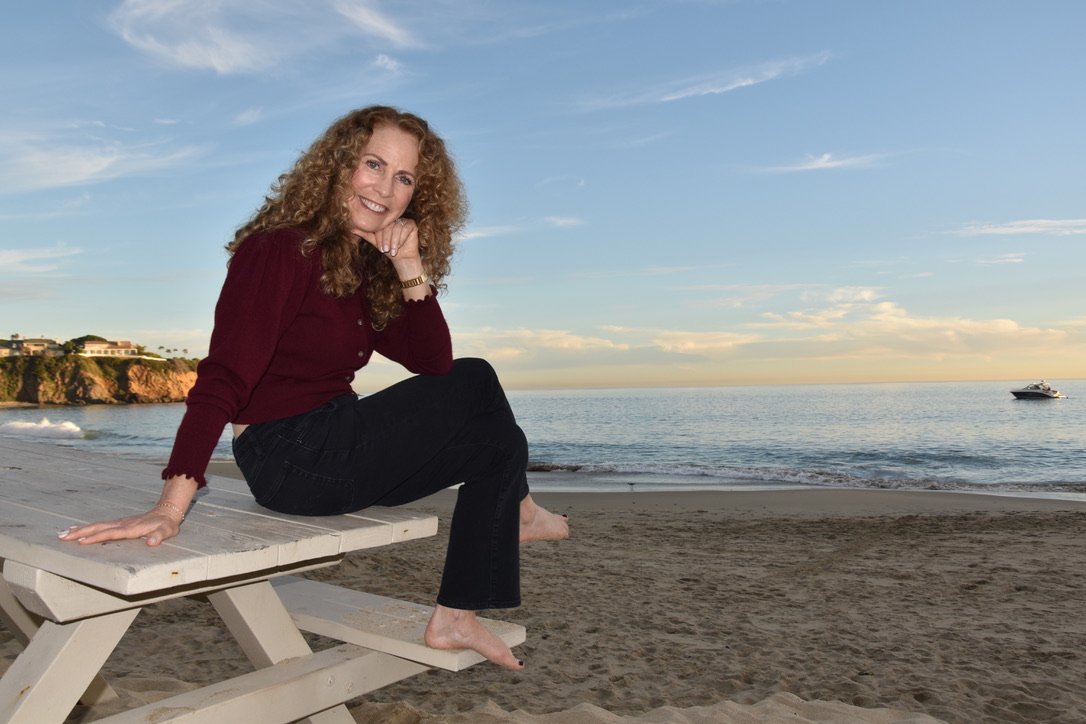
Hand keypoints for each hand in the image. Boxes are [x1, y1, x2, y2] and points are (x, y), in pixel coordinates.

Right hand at [59, 509, 181, 546]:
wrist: (167, 511)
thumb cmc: (166, 524)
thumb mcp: (166, 531)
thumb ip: (159, 536)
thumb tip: (151, 542)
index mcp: (131, 528)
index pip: (111, 533)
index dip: (96, 537)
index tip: (81, 541)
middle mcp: (122, 524)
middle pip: (98, 527)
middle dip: (80, 532)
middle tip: (62, 537)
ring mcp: (120, 522)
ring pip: (97, 525)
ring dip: (80, 529)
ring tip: (63, 533)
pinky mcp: (119, 523)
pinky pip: (100, 525)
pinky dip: (87, 527)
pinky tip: (78, 530)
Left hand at [359, 217, 419, 260]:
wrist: (402, 257)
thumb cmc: (388, 249)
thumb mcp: (376, 242)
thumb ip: (366, 235)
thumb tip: (352, 229)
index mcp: (385, 222)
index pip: (381, 226)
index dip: (380, 237)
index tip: (380, 248)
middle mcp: (394, 219)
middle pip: (389, 226)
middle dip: (386, 239)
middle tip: (386, 249)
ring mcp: (404, 220)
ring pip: (397, 228)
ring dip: (394, 241)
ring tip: (393, 250)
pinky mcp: (412, 224)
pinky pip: (406, 229)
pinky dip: (402, 238)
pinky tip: (400, 246)